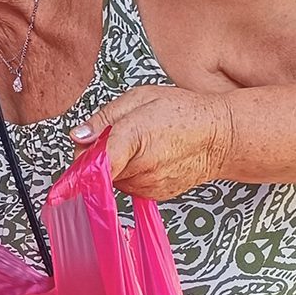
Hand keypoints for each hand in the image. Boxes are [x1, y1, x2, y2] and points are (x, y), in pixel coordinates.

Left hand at [71, 84, 233, 199]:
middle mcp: (141, 168)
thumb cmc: (184, 113)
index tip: (75, 161)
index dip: (80, 161)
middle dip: (98, 152)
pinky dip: (129, 174)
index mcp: (133, 138)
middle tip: (116, 134)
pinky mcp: (155, 195)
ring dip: (115, 164)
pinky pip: (128, 186)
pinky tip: (146, 157)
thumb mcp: (140, 98)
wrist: (220, 137)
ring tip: (137, 144)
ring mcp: (148, 185)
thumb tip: (79, 135)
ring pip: (112, 179)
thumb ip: (104, 117)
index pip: (96, 163)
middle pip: (98, 169)